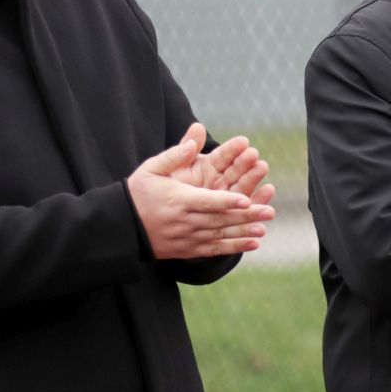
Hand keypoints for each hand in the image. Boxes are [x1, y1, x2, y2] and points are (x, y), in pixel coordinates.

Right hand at [126, 136, 275, 259]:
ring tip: (263, 229)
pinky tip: (253, 244)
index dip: (227, 201)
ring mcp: (187, 238)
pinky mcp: (188, 249)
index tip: (246, 199)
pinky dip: (234, 247)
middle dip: (245, 216)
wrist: (122, 227)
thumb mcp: (151, 169)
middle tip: (269, 211)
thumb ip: (174, 155)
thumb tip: (195, 141)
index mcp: (178, 200)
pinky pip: (214, 250)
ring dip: (243, 233)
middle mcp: (184, 222)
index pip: (206, 201)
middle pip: (219, 219)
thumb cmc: (138, 193)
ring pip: (220, 236)